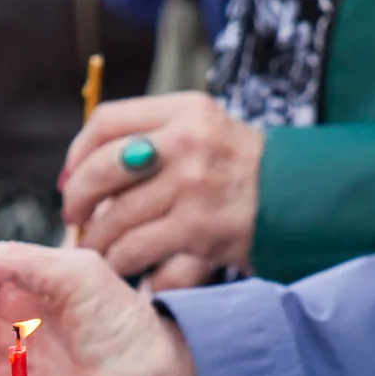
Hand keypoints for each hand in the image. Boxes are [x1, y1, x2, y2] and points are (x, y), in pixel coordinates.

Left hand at [60, 92, 263, 276]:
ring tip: (96, 248)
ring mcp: (191, 184)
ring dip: (97, 238)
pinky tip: (121, 265)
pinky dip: (120, 260)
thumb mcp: (205, 131)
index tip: (72, 176)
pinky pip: (136, 247)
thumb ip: (155, 138)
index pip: (108, 121)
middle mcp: (185, 141)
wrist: (303, 199)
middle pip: (102, 166)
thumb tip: (86, 168)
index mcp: (184, 110)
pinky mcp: (197, 227)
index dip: (78, 152)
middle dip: (78, 196)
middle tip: (74, 216)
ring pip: (116, 215)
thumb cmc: (245, 172)